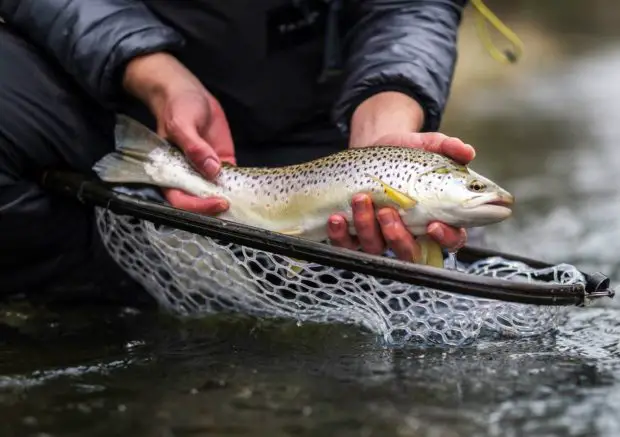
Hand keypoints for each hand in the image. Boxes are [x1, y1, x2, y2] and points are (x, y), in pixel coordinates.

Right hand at [123, 53, 233, 214]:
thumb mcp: (181, 124)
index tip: (217, 202)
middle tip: (235, 205)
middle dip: (216, 208)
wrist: (188, 93)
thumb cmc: (177, 107)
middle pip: (200, 202)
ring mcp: (206, 171)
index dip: (198, 206)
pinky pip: (231, 179)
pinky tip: (251, 191)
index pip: (181, 199)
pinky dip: (240, 186)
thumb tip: (211, 169)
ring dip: (231, 200)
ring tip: (246, 205)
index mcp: (170, 171)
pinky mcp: (222, 162)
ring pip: (217, 193)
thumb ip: (194, 147)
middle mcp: (188, 175)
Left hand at [327, 132, 474, 261]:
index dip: (445, 238)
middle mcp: (409, 233)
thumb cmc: (407, 152)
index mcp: (436, 217)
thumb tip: (467, 152)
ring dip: (367, 228)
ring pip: (376, 248)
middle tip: (388, 213)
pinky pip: (347, 246)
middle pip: (410, 253)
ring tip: (361, 200)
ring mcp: (381, 236)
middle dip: (398, 237)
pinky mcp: (354, 235)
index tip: (434, 225)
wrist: (373, 146)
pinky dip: (340, 234)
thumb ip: (448, 147)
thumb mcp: (427, 144)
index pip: (450, 240)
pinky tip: (337, 217)